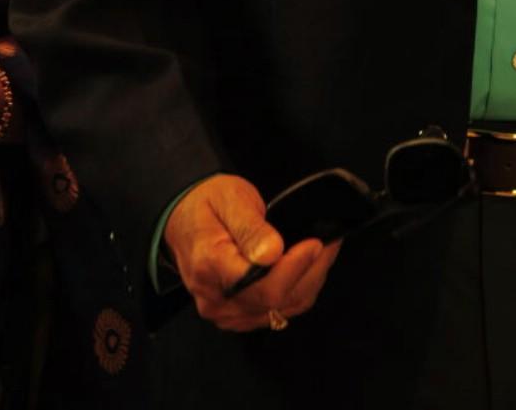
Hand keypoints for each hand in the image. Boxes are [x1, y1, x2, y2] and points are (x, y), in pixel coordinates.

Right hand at [164, 172, 341, 331]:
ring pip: (281, 310)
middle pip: (275, 301)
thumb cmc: (208, 204)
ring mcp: (226, 313)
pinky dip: (299, 289)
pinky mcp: (238, 315)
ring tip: (326, 249)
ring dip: (309, 281)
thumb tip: (273, 252)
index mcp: (210, 266)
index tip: (316, 243)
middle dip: (310, 271)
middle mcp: (216, 299)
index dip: (294, 268)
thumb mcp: (229, 199)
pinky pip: (277, 312)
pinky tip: (310, 266)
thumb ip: (250, 227)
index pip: (260, 285)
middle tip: (330, 240)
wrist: (185, 219)